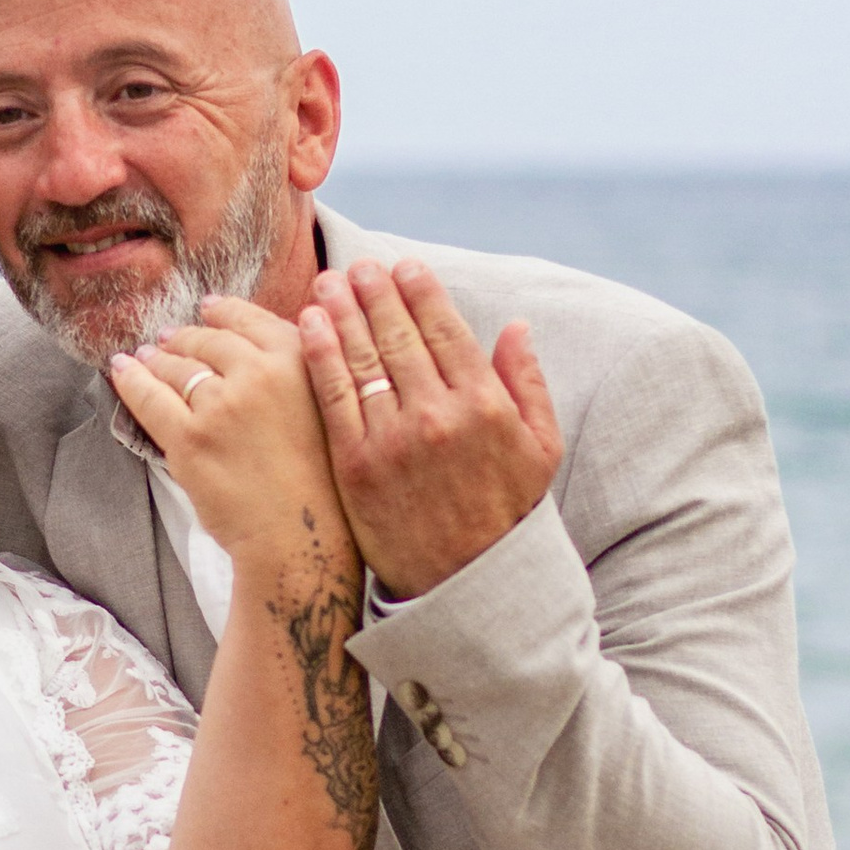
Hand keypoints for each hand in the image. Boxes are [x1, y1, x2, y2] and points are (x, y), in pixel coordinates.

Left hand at [109, 298, 352, 572]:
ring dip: (157, 359)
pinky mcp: (190, 437)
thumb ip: (298, 366)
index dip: (223, 312)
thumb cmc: (318, 479)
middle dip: (185, 337)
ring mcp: (221, 404)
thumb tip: (253, 338)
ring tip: (146, 356)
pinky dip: (131, 380)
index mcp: (299, 360)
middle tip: (169, 338)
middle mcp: (260, 374)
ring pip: (177, 367)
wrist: (301, 537)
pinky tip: (122, 368)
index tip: (208, 308)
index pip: (250, 319)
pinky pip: (149, 397)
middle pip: (209, 341)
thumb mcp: (325, 405)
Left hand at [297, 260, 562, 598]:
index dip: (422, 292)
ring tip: (327, 283)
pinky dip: (319, 355)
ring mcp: (394, 440)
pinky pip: (333, 398)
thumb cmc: (505, 512)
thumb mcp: (541, 449)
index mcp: (485, 405)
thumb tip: (517, 326)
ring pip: (362, 359)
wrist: (465, 585)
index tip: (405, 265)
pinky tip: (309, 326)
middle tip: (358, 265)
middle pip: (399, 336)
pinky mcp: (356, 465)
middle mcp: (438, 416)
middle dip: (375, 292)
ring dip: (341, 312)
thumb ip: (529, 383)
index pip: (446, 330)